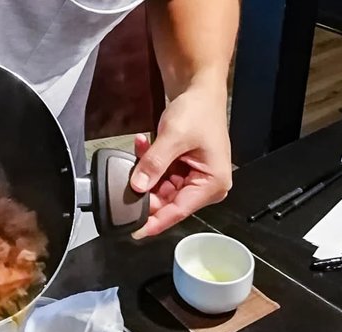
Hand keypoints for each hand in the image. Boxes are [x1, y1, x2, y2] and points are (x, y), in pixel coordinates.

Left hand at [129, 81, 231, 238]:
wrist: (200, 91)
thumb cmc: (200, 110)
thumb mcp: (174, 136)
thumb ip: (154, 163)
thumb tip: (137, 186)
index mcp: (212, 184)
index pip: (177, 211)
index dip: (153, 221)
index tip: (133, 230)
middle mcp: (204, 186)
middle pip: (166, 202)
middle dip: (145, 190)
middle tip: (129, 177)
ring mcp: (192, 179)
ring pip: (159, 189)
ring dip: (146, 172)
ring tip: (142, 150)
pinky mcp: (182, 172)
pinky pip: (159, 177)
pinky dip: (149, 164)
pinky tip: (144, 146)